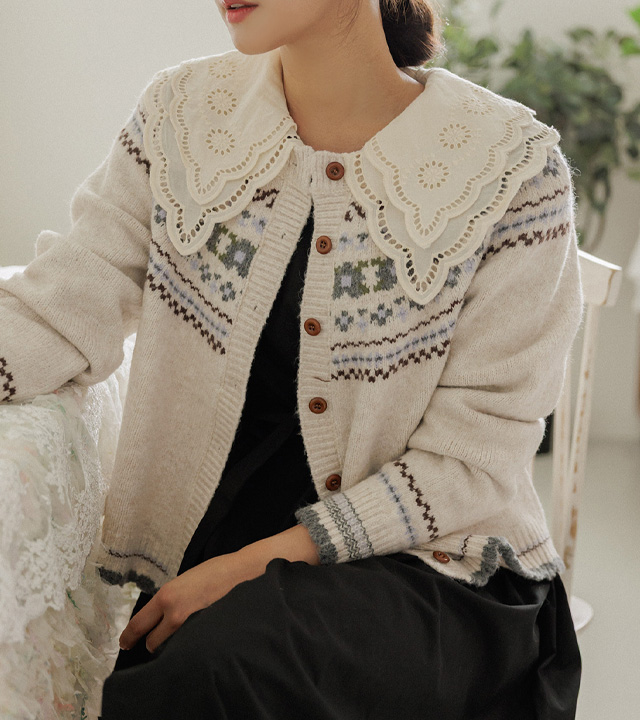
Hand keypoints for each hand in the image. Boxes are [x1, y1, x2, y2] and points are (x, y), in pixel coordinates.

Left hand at [118, 524, 320, 652]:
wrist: (244, 573)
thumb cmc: (216, 571)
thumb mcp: (186, 580)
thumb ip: (170, 599)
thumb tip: (160, 615)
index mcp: (167, 596)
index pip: (139, 625)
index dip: (128, 637)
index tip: (124, 643)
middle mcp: (175, 614)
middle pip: (152, 643)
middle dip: (155, 642)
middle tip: (161, 637)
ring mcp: (191, 626)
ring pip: (171, 648)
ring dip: (173, 645)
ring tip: (185, 635)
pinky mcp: (205, 634)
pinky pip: (190, 646)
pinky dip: (190, 645)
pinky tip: (198, 636)